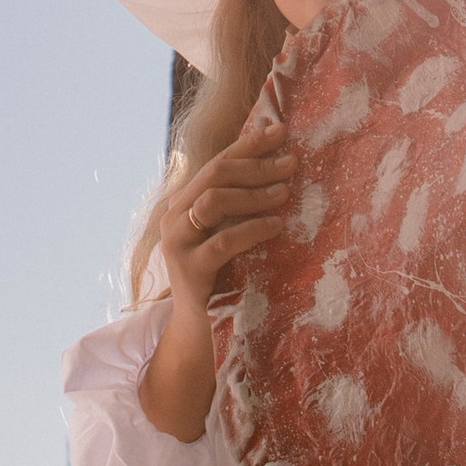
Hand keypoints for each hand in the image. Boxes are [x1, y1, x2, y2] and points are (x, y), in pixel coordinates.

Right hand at [141, 105, 296, 441]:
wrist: (199, 335)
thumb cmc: (223, 280)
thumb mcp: (229, 235)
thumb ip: (242, 206)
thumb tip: (282, 165)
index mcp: (183, 203)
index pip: (217, 162)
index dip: (249, 144)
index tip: (282, 130)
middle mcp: (173, 217)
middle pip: (215, 175)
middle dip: (257, 164)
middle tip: (292, 162)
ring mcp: (177, 244)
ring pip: (215, 201)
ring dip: (254, 193)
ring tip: (286, 191)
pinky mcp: (188, 272)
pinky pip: (223, 242)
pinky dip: (252, 229)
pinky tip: (276, 224)